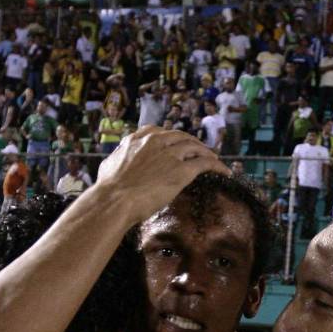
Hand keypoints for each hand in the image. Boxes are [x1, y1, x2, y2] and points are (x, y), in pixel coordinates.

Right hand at [94, 127, 228, 222]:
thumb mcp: (109, 164)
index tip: (177, 144)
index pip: (160, 132)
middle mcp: (157, 141)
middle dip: (192, 144)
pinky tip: (224, 171)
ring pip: (196, 148)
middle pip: (181, 137)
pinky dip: (217, 165)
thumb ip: (118, 157)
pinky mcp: (182, 171)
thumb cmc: (108, 188)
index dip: (172, 138)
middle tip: (199, 151)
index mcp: (138, 138)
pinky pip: (205, 163)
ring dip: (207, 153)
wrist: (115, 199)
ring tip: (215, 160)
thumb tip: (116, 159)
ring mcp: (171, 155)